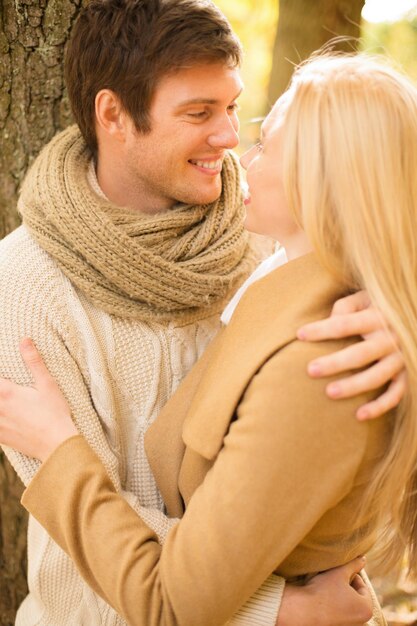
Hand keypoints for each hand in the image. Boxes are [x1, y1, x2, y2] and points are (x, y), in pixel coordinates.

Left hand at [0, 339, 77, 460]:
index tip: (3, 381)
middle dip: (0, 390)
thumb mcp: (47, 384)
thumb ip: (33, 361)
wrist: (56, 444)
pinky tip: (5, 417)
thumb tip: (25, 340)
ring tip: (5, 404)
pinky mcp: (0, 437)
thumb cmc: (54, 413)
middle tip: (6, 392)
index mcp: (7, 392)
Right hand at [277, 557, 372, 625]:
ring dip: (339, 593)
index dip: (350, 575)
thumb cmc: (323, 591)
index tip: (338, 572)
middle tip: (333, 579)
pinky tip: (323, 598)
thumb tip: (363, 558)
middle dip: (345, 585)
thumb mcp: (340, 572)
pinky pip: (338, 611)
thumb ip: (353, 564)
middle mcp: (360, 621)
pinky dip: (333, 603)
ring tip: (327, 587)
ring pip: (346, 603)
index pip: (362, 586)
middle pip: (355, 596)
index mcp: (366, 609)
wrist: (303, 610)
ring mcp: (348, 625)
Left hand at [297, 291, 405, 419]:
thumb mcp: (366, 298)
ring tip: (329, 393)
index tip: (300, 335)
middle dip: (335, 363)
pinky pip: (396, 394)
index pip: (345, 324)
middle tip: (310, 370)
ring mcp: (401, 359)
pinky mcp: (407, 375)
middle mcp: (391, 338)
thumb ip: (346, 306)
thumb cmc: (379, 307)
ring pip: (377, 376)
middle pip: (360, 354)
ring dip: (354, 386)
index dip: (321, 329)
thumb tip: (330, 320)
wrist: (413, 317)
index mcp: (378, 317)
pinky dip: (380, 406)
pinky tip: (359, 415)